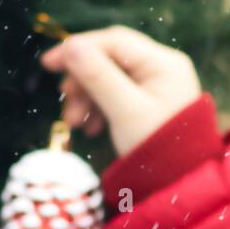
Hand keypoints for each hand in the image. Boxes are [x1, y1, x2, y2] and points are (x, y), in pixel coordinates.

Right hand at [39, 24, 202, 157]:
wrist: (181, 187)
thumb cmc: (158, 149)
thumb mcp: (124, 111)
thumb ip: (98, 76)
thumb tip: (70, 45)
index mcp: (163, 63)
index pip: (114, 41)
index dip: (78, 47)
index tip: (48, 63)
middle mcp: (163, 69)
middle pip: (111, 60)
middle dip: (83, 80)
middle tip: (65, 100)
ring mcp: (157, 87)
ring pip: (111, 79)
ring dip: (87, 97)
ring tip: (74, 122)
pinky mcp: (149, 105)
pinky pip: (118, 97)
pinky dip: (100, 109)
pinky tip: (90, 129)